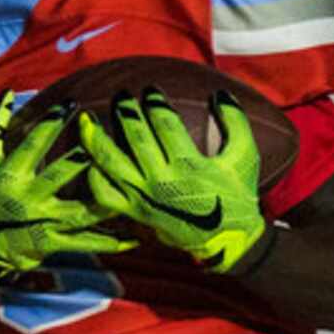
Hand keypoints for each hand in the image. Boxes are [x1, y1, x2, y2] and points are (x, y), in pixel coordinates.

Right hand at [0, 95, 138, 288]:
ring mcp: (41, 224)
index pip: (32, 146)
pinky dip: (109, 243)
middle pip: (59, 176)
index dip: (50, 125)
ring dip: (105, 202)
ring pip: (78, 212)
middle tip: (106, 140)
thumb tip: (8, 92)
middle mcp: (26, 200)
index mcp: (8, 176)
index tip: (70, 104)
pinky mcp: (52, 243)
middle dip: (82, 158)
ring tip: (130, 188)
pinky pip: (84, 243)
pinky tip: (133, 239)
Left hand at [77, 88, 267, 272]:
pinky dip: (93, 176)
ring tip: (88, 119)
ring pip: (111, 163)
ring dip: (97, 138)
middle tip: (122, 95)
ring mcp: (144, 198)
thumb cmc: (236, 196)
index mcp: (189, 166)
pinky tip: (89, 159)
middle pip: (135, 137)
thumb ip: (235, 121)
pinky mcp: (135, 212)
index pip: (164, 124)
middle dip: (126, 111)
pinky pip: (104, 194)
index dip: (155, 103)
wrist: (227, 241)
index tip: (151, 91)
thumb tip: (219, 93)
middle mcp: (162, 181)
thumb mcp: (244, 156)